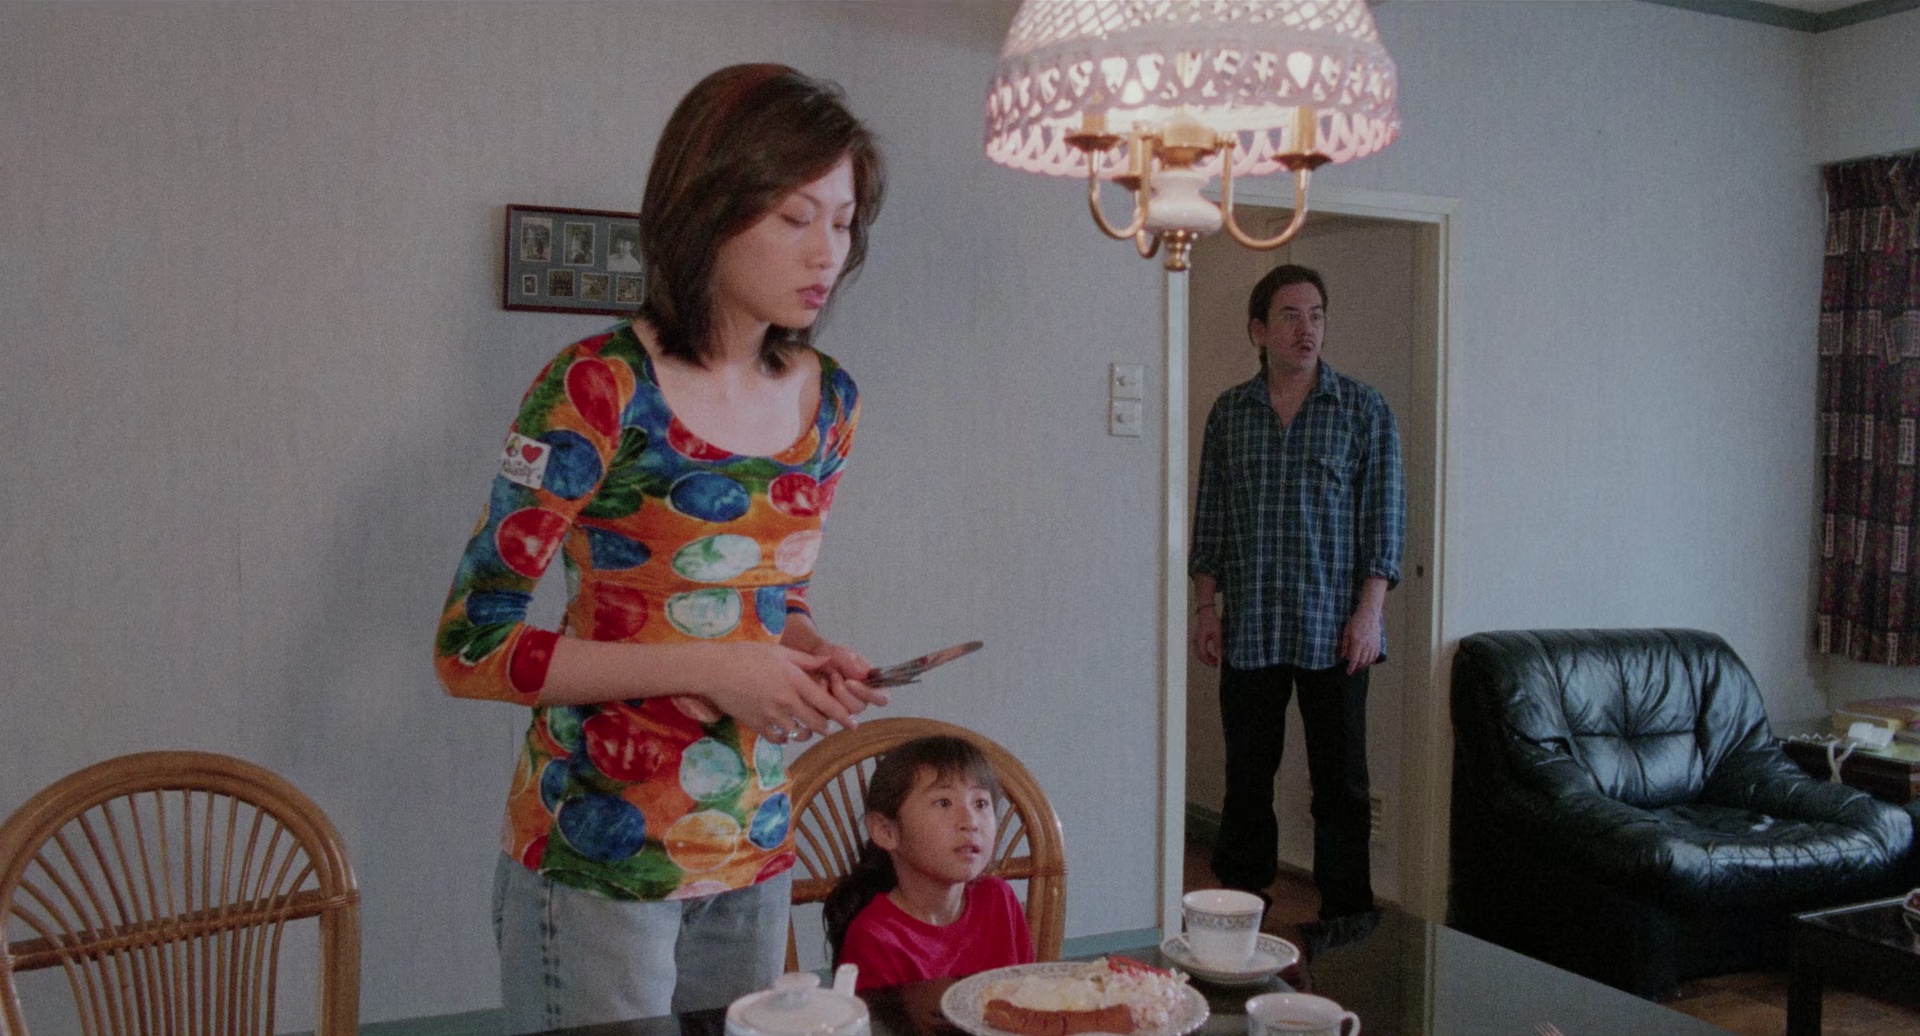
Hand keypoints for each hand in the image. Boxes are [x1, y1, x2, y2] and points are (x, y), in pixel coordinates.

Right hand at [695, 642, 860, 744]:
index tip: (853, 724)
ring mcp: (772, 715)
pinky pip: (779, 738)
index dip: (843, 716)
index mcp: (795, 681)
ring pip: (799, 733)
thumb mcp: (779, 651)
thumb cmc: (746, 655)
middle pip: (817, 723)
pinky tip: (784, 730)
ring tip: (806, 728)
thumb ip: (805, 660)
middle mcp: (787, 701)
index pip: (827, 704)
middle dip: (826, 726)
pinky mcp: (757, 725)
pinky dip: (785, 737)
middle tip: (828, 725)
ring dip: (807, 733)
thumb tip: (827, 662)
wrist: (714, 670)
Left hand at [811, 641, 890, 718]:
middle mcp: (854, 697)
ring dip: (831, 698)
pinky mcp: (821, 713)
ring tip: (821, 680)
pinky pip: (823, 717)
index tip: (851, 682)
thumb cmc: (814, 652)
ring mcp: (838, 706)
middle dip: (845, 694)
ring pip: (843, 715)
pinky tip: (809, 689)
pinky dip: (816, 703)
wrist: (786, 655)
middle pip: (859, 708)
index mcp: (865, 681)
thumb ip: (844, 659)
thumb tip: (863, 674)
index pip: (881, 697)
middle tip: (833, 677)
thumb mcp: (828, 650)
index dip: (871, 695)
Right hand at [1190, 608, 1221, 667]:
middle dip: (1207, 662)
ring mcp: (1195, 640)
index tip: (1217, 663)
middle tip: (1216, 665)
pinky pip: (1199, 649)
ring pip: (1199, 653)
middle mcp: (1196, 641)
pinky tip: (1211, 654)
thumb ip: (1218, 645)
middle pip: (1199, 656)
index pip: (1203, 655)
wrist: (1206, 612)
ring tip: (1215, 660)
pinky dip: (1205, 654)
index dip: (1209, 661)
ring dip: (1206, 658)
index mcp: (1200, 640)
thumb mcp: (1217, 633)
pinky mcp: (1197, 638)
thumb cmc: (1211, 621)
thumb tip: (1220, 656)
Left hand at [1340, 607, 1382, 674]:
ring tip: (1359, 666)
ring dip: (1364, 664)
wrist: (1369, 614)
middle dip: (1357, 667)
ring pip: (1369, 659)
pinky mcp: (1378, 643)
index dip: (1351, 667)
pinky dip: (1372, 660)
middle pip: (1362, 661)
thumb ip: (1345, 645)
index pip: (1355, 659)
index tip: (1348, 672)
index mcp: (1357, 642)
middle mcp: (1367, 645)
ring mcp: (1374, 644)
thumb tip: (1343, 656)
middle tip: (1353, 669)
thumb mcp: (1346, 632)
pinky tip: (1368, 661)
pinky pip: (1375, 655)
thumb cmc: (1356, 621)